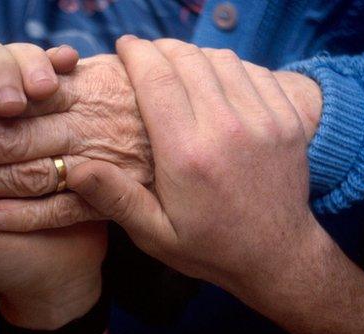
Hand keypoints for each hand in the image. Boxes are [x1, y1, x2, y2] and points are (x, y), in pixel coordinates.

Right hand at [67, 36, 317, 288]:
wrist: (278, 256)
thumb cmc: (210, 247)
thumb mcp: (155, 235)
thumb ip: (116, 198)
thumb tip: (75, 168)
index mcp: (187, 155)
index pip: (157, 79)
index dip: (137, 53)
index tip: (124, 46)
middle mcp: (227, 129)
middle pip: (188, 60)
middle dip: (161, 48)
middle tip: (146, 53)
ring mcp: (264, 121)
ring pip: (223, 59)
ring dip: (195, 54)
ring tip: (177, 64)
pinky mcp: (288, 120)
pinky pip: (256, 71)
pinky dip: (230, 66)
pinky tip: (216, 79)